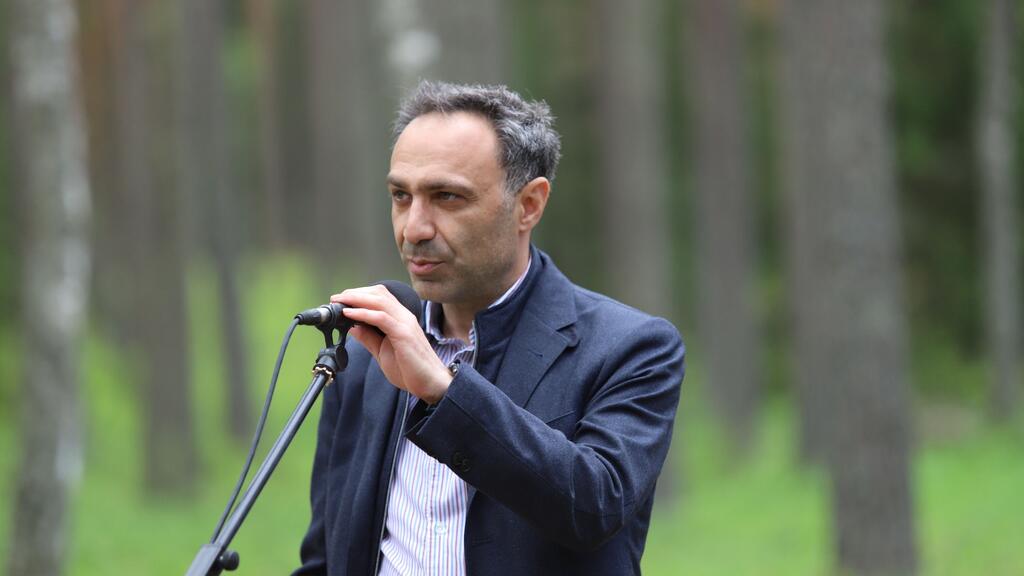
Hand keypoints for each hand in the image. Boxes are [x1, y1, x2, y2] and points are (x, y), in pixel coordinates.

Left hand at [331, 285, 451, 403]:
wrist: (431, 384)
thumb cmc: (410, 369)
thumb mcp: (382, 351)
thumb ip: (368, 337)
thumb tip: (351, 325)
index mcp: (400, 319)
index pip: (380, 296)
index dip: (359, 294)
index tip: (341, 300)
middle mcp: (404, 316)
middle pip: (378, 293)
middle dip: (355, 293)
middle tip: (336, 299)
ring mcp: (405, 323)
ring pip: (379, 301)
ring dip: (356, 298)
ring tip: (340, 302)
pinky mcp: (404, 334)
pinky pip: (382, 317)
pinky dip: (363, 313)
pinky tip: (349, 314)